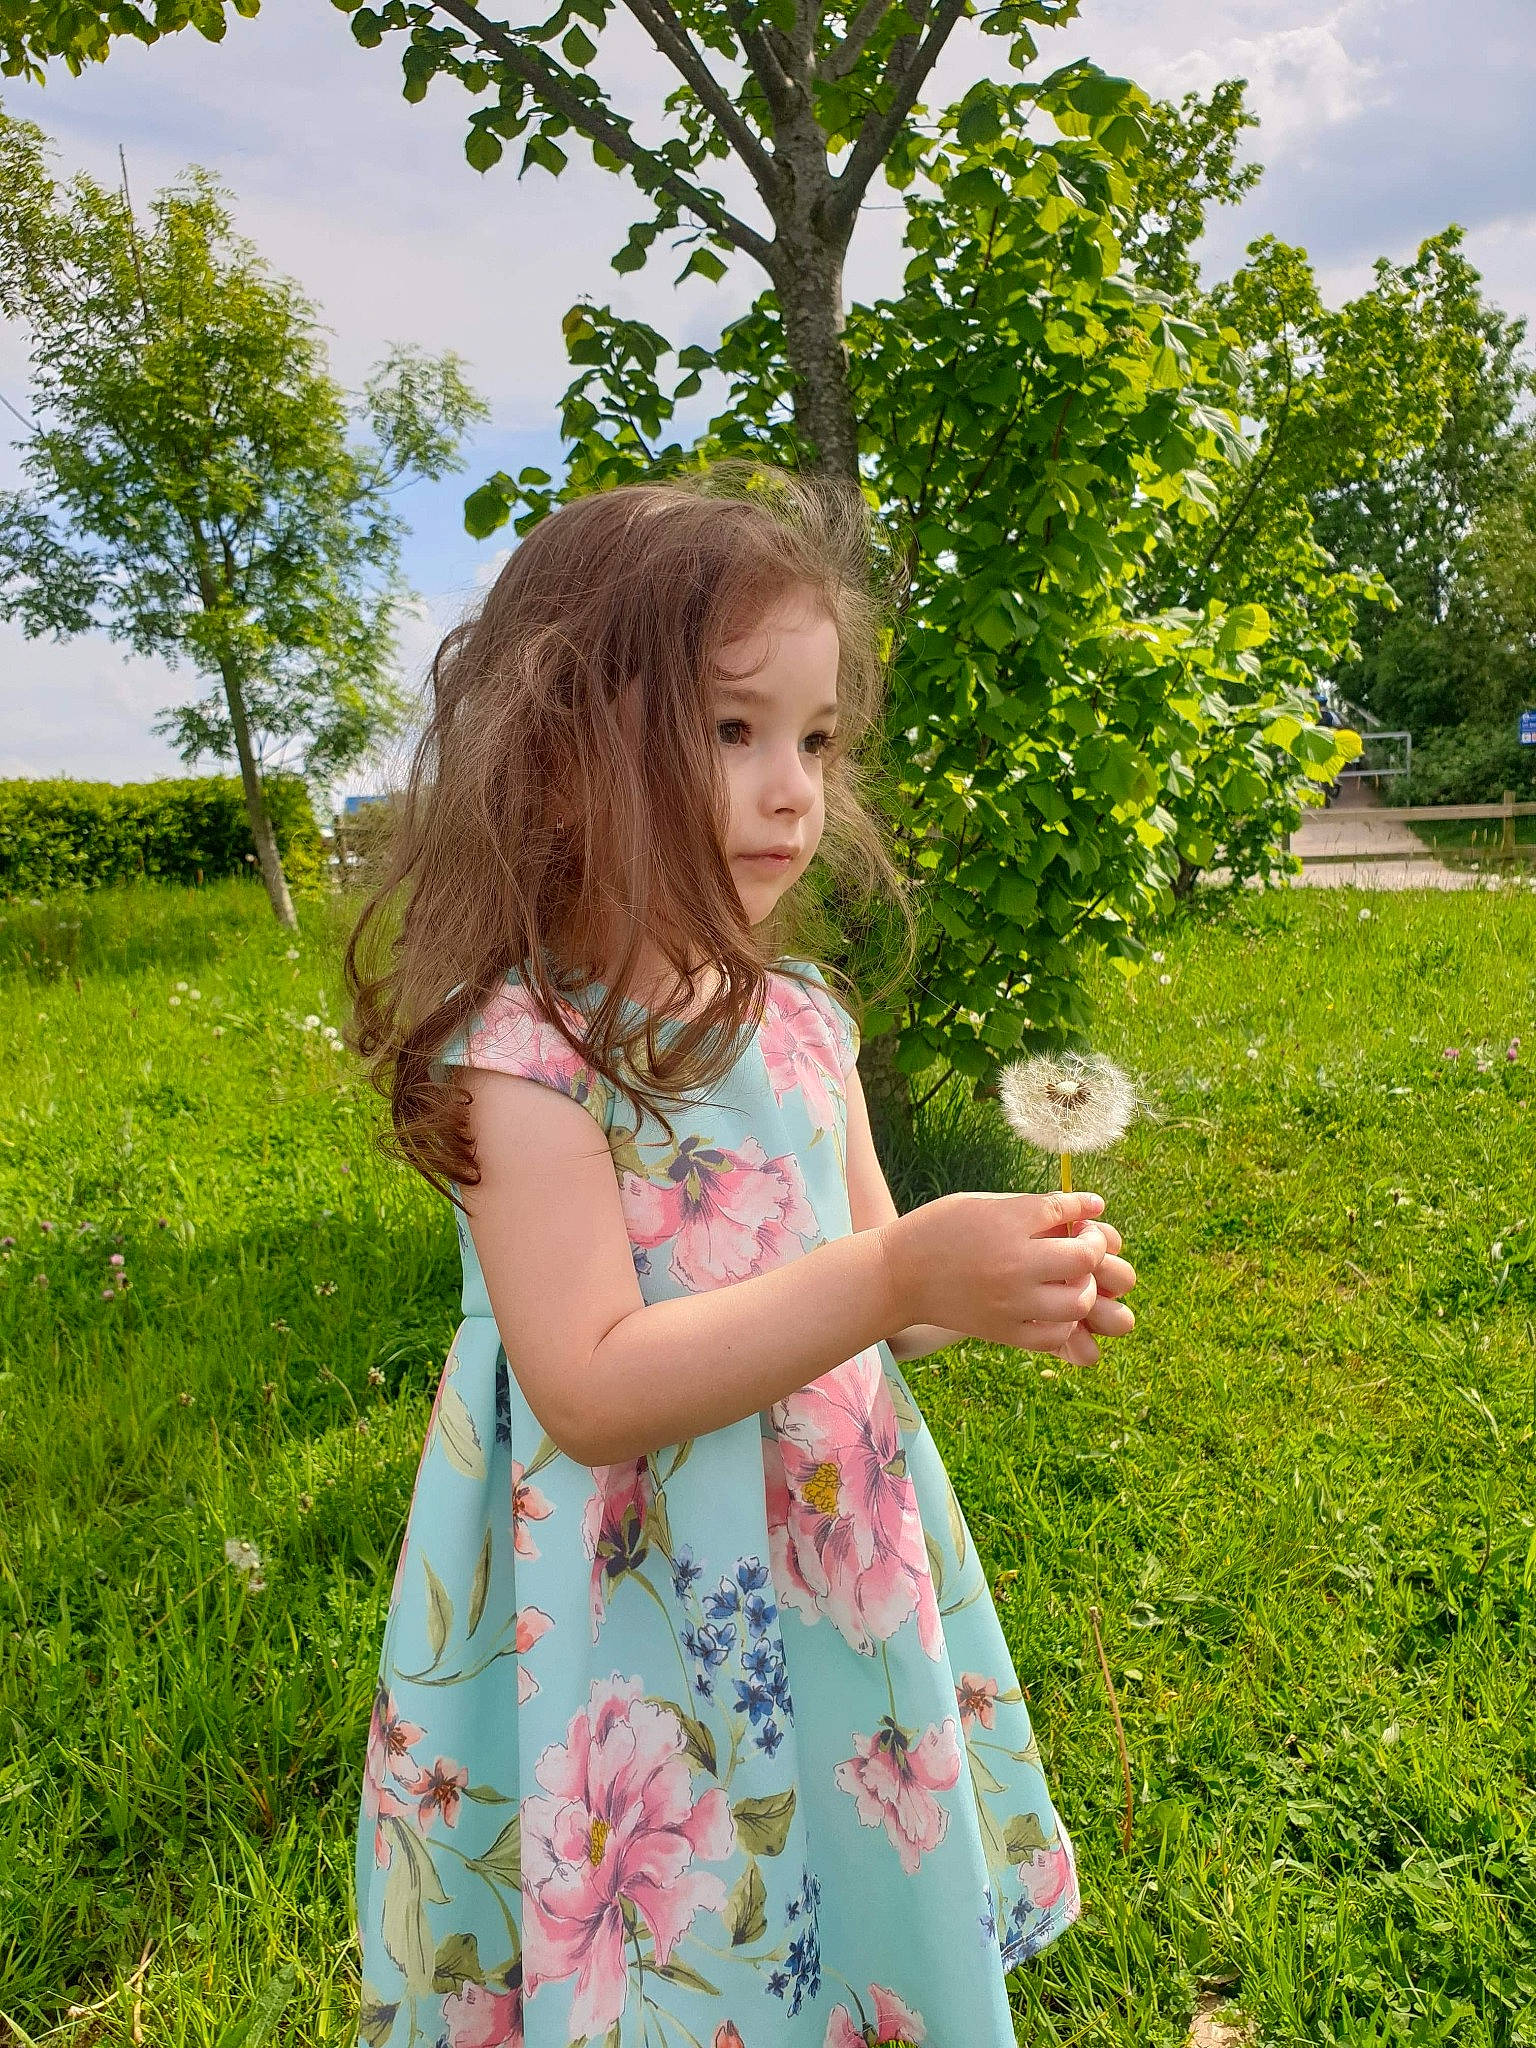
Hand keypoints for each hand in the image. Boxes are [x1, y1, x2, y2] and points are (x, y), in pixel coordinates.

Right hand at [880, 1190, 1124, 1355]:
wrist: (898, 1275)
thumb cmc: (940, 1230)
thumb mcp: (984, 1203)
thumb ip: (1034, 1207)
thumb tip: (1088, 1207)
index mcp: (1008, 1222)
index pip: (1067, 1210)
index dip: (1086, 1209)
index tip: (1088, 1212)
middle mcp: (1014, 1262)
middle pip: (1084, 1258)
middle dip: (1094, 1249)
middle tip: (1084, 1246)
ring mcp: (1010, 1301)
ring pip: (1078, 1302)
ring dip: (1083, 1288)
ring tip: (1070, 1280)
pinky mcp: (1004, 1331)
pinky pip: (1055, 1336)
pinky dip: (1064, 1322)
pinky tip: (1054, 1307)